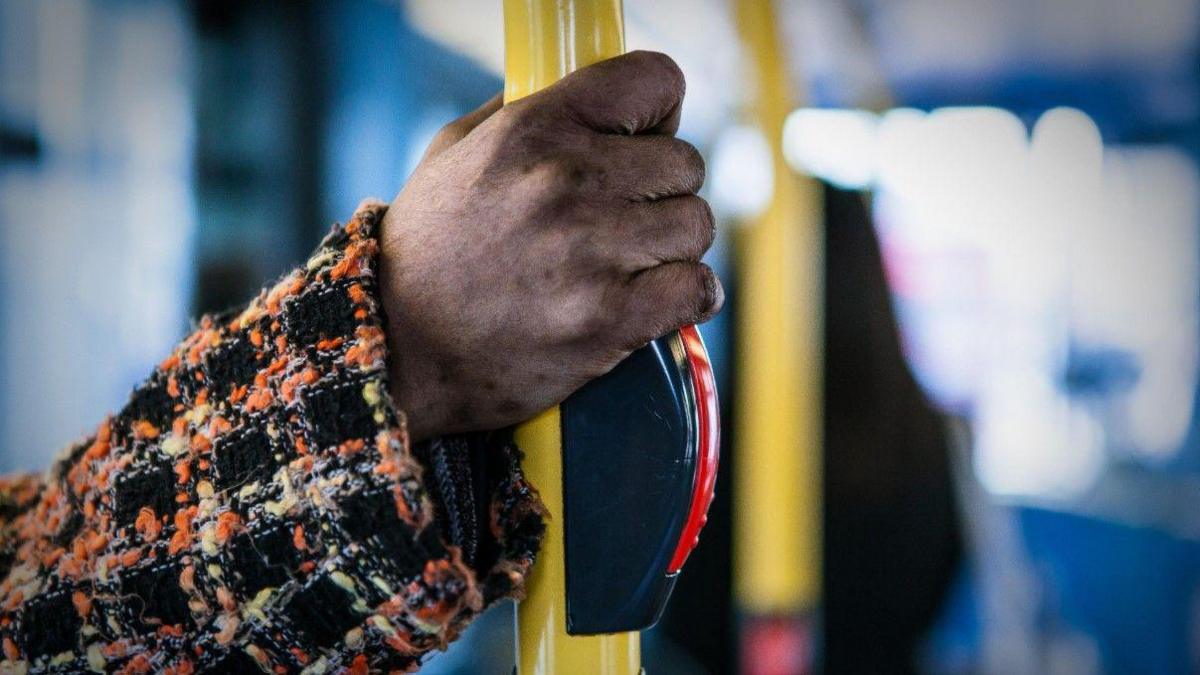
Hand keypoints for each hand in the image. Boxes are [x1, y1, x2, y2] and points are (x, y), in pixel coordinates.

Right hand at [379, 51, 722, 441]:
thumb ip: (520, 113)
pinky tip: (662, 301)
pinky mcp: (611, 318)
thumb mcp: (454, 155)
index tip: (642, 142)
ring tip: (632, 266)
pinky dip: (691, 298)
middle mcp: (569, 181)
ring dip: (673, 248)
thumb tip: (588, 98)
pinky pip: (698, 288)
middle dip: (661, 192)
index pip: (655, 82)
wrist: (399, 349)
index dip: (657, 112)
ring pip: (696, 226)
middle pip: (685, 163)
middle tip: (625, 221)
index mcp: (535, 129)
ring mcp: (593, 251)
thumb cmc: (426, 253)